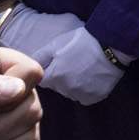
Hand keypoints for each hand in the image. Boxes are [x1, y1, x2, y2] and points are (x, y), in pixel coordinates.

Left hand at [0, 5, 124, 106]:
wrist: (110, 45)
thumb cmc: (81, 42)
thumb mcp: (56, 44)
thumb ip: (40, 57)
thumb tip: (27, 66)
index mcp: (55, 77)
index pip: (44, 82)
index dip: (50, 72)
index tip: (58, 63)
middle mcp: (66, 89)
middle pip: (58, 89)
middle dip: (61, 79)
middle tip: (72, 64)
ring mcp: (82, 94)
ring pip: (71, 93)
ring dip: (73, 85)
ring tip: (83, 69)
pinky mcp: (95, 97)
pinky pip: (85, 96)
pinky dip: (87, 90)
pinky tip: (91, 77)